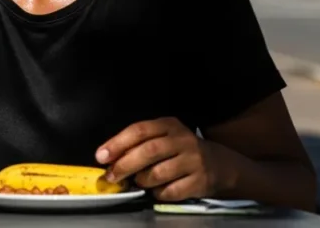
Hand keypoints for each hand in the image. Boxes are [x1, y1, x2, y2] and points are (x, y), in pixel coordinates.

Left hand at [96, 117, 228, 200]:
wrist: (219, 164)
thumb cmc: (180, 150)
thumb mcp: (163, 138)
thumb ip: (139, 144)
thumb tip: (109, 158)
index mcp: (169, 125)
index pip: (140, 130)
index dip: (118, 143)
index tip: (101, 156)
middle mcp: (183, 140)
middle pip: (148, 150)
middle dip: (125, 164)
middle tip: (111, 175)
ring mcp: (193, 160)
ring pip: (158, 173)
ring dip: (142, 181)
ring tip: (140, 182)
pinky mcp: (199, 181)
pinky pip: (170, 191)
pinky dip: (158, 193)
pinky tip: (158, 190)